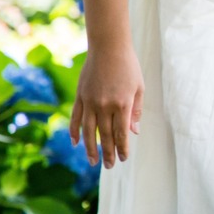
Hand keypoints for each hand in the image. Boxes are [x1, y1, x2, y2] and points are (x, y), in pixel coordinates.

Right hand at [69, 44, 143, 167]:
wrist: (109, 47)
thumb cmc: (129, 66)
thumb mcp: (139, 88)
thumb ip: (135, 111)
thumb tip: (134, 132)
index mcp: (122, 104)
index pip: (122, 133)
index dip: (123, 148)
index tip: (124, 159)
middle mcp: (105, 105)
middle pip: (106, 135)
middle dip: (108, 153)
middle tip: (110, 166)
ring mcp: (90, 102)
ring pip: (89, 131)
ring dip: (91, 148)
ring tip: (93, 161)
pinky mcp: (80, 96)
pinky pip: (76, 118)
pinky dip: (75, 131)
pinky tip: (76, 143)